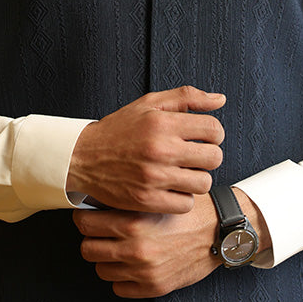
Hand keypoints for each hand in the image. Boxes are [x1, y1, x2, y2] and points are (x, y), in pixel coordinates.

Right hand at [66, 86, 224, 213]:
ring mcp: (154, 177)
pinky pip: (185, 204)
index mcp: (162, 123)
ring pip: (202, 183)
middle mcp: (160, 149)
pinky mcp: (147, 200)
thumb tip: (220, 99)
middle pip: (214, 158)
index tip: (203, 138)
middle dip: (208, 156)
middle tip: (193, 156)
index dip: (214, 134)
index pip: (214, 130)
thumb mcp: (149, 103)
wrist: (83, 157)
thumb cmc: (119, 129)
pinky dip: (182, 198)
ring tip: (181, 172)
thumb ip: (186, 97)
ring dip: (196, 178)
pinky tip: (171, 188)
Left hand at [73, 193, 220, 297]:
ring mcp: (144, 271)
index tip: (90, 216)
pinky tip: (132, 264)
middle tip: (102, 233)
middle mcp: (136, 248)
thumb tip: (95, 199)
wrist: (219, 232)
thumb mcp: (157, 196)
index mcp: (134, 222)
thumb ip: (128, 200)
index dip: (85, 217)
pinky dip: (123, 278)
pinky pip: (119, 288)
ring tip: (119, 248)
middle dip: (93, 239)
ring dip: (107, 259)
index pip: (84, 223)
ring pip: (101, 270)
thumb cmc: (189, 209)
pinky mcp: (154, 287)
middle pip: (87, 249)